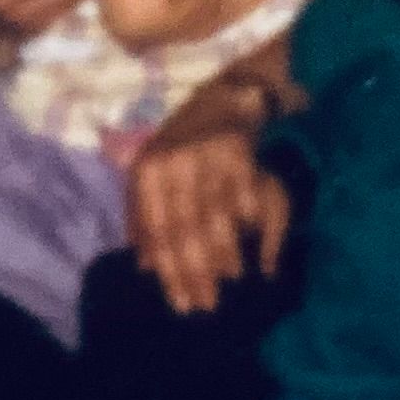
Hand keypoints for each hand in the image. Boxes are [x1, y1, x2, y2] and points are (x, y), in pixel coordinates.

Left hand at [126, 108, 287, 313]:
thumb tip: (144, 265)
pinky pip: (241, 191)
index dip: (169, 270)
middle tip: (208, 304)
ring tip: (232, 280)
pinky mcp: (234, 146)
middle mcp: (170, 162)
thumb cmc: (184, 144)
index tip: (183, 303)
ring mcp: (202, 153)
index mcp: (145, 172)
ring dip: (224, 252)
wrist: (223, 95)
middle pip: (183, 227)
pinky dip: (249, 219)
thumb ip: (144, 217)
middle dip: (196, 270)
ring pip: (213, 214)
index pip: (156, 231)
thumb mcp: (154, 174)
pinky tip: (255, 244)